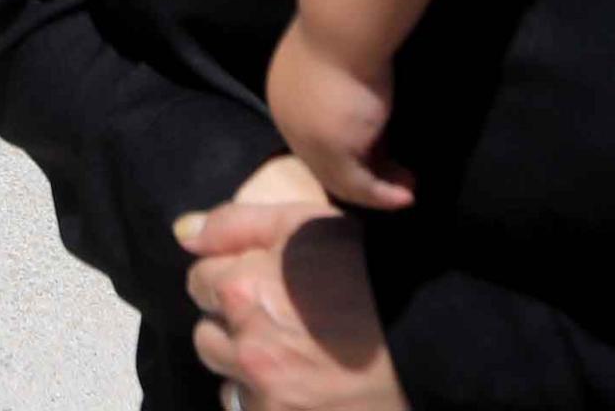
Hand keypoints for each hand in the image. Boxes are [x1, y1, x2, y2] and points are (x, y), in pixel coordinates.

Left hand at [179, 157, 405, 410]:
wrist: (432, 342)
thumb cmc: (371, 275)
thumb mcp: (309, 225)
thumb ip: (238, 223)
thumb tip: (182, 233)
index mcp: (243, 287)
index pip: (200, 281)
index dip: (233, 278)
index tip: (270, 285)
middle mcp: (246, 343)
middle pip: (206, 334)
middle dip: (234, 327)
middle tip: (286, 323)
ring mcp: (263, 392)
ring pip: (226, 376)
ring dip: (248, 368)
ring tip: (296, 357)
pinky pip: (246, 409)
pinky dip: (265, 402)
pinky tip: (302, 387)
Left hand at [265, 22, 410, 210]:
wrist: (342, 25)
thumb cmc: (346, 29)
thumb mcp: (346, 61)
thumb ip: (351, 85)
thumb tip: (370, 105)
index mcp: (286, 93)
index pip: (316, 131)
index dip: (350, 144)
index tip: (381, 152)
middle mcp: (289, 119)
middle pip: (325, 157)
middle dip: (365, 170)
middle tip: (399, 179)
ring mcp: (306, 138)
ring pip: (340, 176)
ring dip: (376, 189)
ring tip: (407, 191)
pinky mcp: (330, 151)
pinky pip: (356, 185)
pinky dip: (381, 196)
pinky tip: (405, 197)